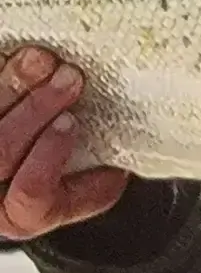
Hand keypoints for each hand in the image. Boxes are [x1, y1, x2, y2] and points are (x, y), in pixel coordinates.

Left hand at [0, 48, 128, 239]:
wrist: (32, 152)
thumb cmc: (66, 173)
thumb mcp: (88, 188)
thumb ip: (98, 184)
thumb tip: (118, 166)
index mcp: (25, 215)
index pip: (31, 194)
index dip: (49, 156)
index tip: (71, 121)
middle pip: (2, 151)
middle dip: (37, 110)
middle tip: (69, 79)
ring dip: (16, 85)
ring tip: (43, 61)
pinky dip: (4, 72)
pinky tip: (20, 57)